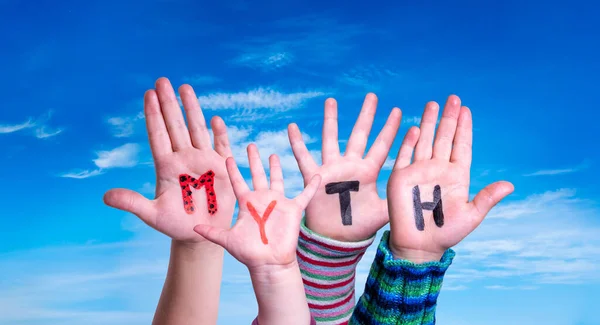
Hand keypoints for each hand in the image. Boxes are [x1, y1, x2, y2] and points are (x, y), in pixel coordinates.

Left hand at [103, 78, 234, 242]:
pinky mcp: (222, 169)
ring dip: (191, 109)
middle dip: (169, 103)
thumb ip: (132, 203)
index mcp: (166, 166)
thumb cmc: (175, 224)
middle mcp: (184, 159)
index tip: (148, 94)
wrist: (201, 233)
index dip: (153, 115)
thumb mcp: (152, 215)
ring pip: (196, 130)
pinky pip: (221, 147)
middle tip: (162, 80)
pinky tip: (215, 119)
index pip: (158, 135)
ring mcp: (203, 162)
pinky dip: (219, 134)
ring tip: (184, 88)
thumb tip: (105, 196)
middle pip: (175, 126)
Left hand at [193, 144, 320, 268]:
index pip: (238, 182)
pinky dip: (312, 186)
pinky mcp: (293, 209)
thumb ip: (212, 232)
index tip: (227, 156)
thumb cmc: (249, 253)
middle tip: (251, 145)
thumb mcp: (228, 240)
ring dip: (276, 167)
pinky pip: (305, 195)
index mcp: (247, 203)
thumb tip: (193, 228)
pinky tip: (317, 175)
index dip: (233, 170)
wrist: (269, 263)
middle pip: (258, 175)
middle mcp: (262, 199)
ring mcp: (278, 203)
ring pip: (277, 179)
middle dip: (254, 161)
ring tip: (273, 154)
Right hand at [288, 93, 400, 240]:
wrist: (336, 240)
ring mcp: (332, 169)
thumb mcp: (383, 212)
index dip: (391, 130)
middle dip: (366, 115)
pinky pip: (303, 157)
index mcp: (368, 172)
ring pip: (331, 138)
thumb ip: (397, 199)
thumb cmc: (359, 227)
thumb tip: (421, 193)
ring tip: (331, 100)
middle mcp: (351, 165)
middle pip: (360, 134)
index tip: (400, 111)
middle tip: (373, 96)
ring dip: (331, 120)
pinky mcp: (315, 177)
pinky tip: (292, 127)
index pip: (382, 145)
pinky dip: (297, 143)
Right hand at [387, 95, 513, 261]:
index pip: (462, 146)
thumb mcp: (471, 216)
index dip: (465, 128)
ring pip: (426, 141)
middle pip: (445, 138)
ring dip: (430, 123)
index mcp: (457, 176)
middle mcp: (438, 170)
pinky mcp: (401, 177)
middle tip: (453, 98)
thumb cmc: (446, 233)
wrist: (419, 245)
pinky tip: (416, 128)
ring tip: (433, 103)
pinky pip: (405, 155)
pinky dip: (409, 141)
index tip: (467, 110)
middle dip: (449, 118)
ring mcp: (419, 171)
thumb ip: (487, 198)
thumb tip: (510, 185)